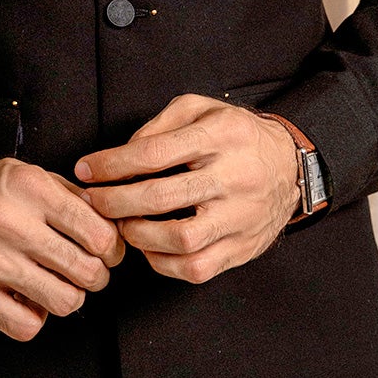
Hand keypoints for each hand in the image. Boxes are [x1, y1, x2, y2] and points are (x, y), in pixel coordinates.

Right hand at [0, 158, 125, 341]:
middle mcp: (10, 223)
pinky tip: (29, 299)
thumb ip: (71, 197)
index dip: (113, 249)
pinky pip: (26, 326)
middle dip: (96, 276)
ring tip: (61, 286)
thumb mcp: (29, 175)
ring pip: (63, 301)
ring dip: (70, 298)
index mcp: (30, 188)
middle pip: (84, 270)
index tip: (109, 253)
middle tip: (89, 273)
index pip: (97, 232)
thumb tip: (112, 227)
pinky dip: (36, 318)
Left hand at [72, 93, 301, 283]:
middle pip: (162, 196)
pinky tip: (149, 246)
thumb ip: (160, 126)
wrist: (292, 166)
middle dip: (115, 202)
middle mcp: (233, 177)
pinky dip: (163, 262)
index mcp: (220, 136)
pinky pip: (196, 267)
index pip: (155, 152)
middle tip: (92, 201)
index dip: (112, 164)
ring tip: (122, 224)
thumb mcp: (202, 109)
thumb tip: (122, 155)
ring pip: (181, 239)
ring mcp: (240, 217)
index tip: (85, 170)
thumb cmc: (236, 135)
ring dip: (138, 236)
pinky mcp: (242, 247)